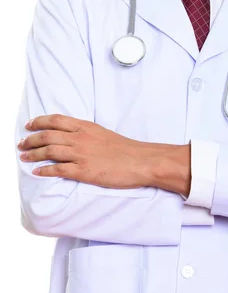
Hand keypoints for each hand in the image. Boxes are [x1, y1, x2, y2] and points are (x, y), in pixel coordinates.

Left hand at [17, 114, 165, 188]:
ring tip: (24, 157)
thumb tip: (71, 136)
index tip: (29, 125)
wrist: (140, 160)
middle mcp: (81, 138)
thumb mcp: (103, 133)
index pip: (56, 120)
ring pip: (49, 151)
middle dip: (30, 139)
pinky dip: (45, 170)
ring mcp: (81, 154)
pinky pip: (58, 170)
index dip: (39, 122)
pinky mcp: (84, 171)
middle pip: (48, 135)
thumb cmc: (125, 149)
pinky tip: (37, 172)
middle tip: (21, 144)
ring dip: (33, 154)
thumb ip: (86, 133)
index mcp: (86, 126)